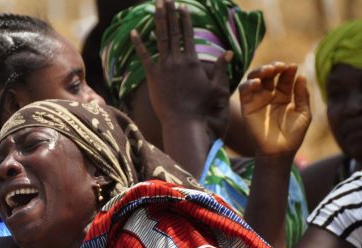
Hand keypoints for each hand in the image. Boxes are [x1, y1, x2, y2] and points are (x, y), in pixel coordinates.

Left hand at [130, 0, 230, 125]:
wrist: (183, 122)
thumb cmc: (200, 107)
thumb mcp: (215, 87)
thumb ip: (220, 68)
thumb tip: (228, 52)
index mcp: (193, 61)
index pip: (188, 34)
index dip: (185, 19)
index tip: (182, 7)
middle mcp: (177, 60)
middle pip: (173, 31)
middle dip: (170, 13)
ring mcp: (163, 67)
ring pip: (160, 39)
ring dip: (158, 21)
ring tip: (156, 6)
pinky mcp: (152, 77)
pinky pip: (144, 57)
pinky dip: (138, 44)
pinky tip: (133, 32)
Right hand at [238, 62, 311, 157]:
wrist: (279, 152)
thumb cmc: (294, 135)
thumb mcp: (304, 113)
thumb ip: (303, 95)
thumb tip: (301, 76)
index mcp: (285, 96)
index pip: (284, 78)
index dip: (288, 70)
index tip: (292, 67)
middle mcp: (270, 95)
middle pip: (269, 75)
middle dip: (273, 67)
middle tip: (278, 66)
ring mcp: (258, 100)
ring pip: (255, 79)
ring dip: (260, 71)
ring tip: (268, 70)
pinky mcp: (247, 107)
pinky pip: (244, 91)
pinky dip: (248, 84)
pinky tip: (256, 83)